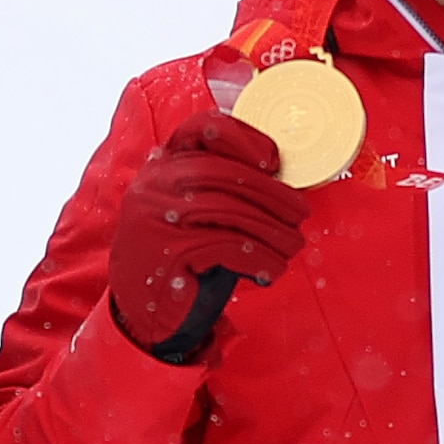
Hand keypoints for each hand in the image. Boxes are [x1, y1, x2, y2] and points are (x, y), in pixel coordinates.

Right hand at [109, 113, 308, 364]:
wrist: (143, 315)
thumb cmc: (182, 261)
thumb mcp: (199, 216)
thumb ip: (225, 192)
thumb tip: (283, 183)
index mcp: (163, 165)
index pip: (202, 129)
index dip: (244, 138)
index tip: (273, 161)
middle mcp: (153, 183)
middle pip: (224, 172)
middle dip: (271, 193)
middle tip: (300, 213)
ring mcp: (154, 215)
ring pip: (228, 209)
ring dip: (271, 229)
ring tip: (292, 244)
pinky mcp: (165, 250)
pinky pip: (226, 244)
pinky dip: (258, 257)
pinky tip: (272, 268)